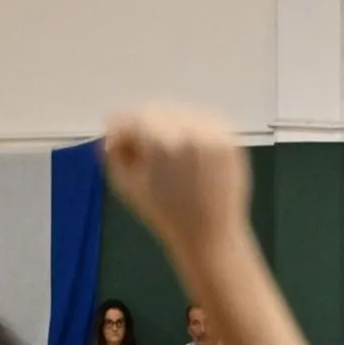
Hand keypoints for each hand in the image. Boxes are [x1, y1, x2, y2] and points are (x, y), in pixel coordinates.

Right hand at [102, 108, 250, 250]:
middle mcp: (190, 131)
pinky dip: (194, 130)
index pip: (135, 118)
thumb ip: (113, 150)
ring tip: (167, 154)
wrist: (209, 232)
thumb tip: (112, 126)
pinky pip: (206, 122)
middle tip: (142, 148)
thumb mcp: (126, 183)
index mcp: (161, 142)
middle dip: (146, 126)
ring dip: (170, 126)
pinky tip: (189, 151)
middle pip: (159, 112)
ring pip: (183, 113)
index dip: (123, 129)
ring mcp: (215, 134)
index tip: (119, 140)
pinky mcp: (231, 140)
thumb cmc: (163, 212)